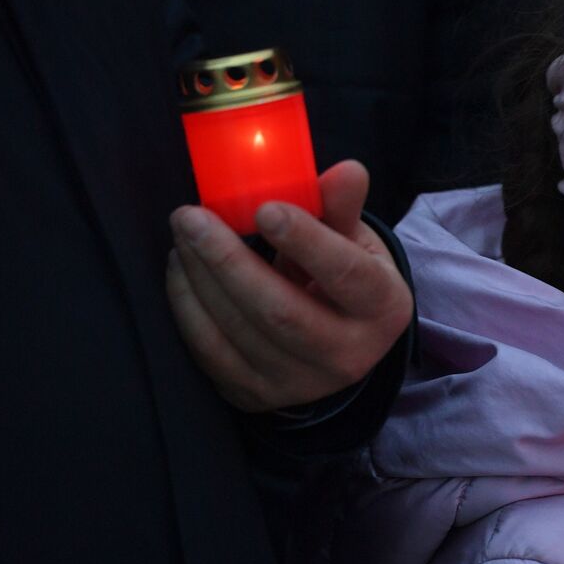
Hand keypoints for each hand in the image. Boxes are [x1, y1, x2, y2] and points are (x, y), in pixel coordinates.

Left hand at [165, 160, 412, 412]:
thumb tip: (347, 170)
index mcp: (382, 309)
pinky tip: (180, 269)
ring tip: (183, 234)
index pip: (346, 276)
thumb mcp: (356, 242)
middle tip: (191, 217)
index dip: (306, 242)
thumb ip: (342, 207)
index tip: (265, 207)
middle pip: (281, 312)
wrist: (337, 344)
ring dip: (200, 277)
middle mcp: (347, 356)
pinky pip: (210, 352)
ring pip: (239, 331)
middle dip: (229, 261)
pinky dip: (186, 306)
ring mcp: (299, 382)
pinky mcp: (256, 394)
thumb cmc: (344, 278)